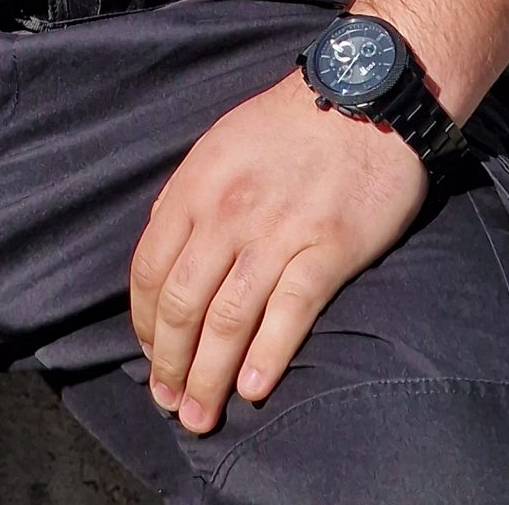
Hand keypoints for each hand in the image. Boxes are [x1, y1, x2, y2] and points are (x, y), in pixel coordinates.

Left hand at [129, 70, 428, 436]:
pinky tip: (253, 388)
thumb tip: (166, 255)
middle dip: (170, 363)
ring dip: (209, 377)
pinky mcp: (327, 248)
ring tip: (201, 414)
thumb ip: (190, 198)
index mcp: (196, 185)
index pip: (151, 269)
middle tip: (169, 401)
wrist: (363, 96)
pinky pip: (288, 312)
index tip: (151, 355)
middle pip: (183, 304)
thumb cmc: (290, 124)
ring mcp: (278, 232)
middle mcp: (229, 211)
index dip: (145, 322)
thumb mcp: (221, 144)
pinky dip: (267, 356)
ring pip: (228, 319)